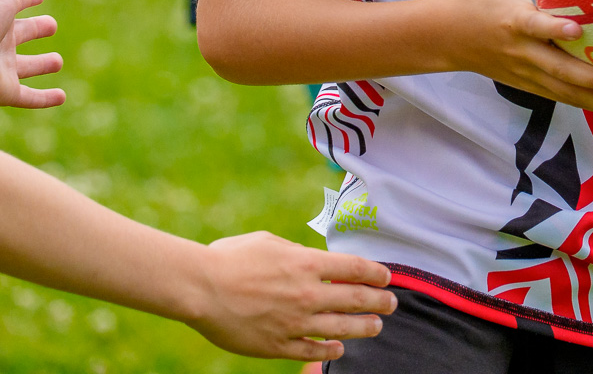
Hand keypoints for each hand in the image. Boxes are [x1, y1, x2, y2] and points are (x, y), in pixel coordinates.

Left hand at [0, 0, 65, 108]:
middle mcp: (1, 42)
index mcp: (0, 17)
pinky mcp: (7, 91)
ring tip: (57, 62)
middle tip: (50, 26)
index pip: (18, 5)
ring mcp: (4, 68)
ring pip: (27, 67)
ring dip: (41, 65)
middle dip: (36, 29)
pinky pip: (29, 97)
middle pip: (22, 34)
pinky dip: (45, 98)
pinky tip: (62, 98)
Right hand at [187, 232, 394, 360]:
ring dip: (364, 328)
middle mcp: (307, 294)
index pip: (355, 268)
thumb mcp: (270, 242)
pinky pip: (312, 350)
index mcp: (306, 263)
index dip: (376, 273)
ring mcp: (294, 323)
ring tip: (377, 327)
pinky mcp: (278, 345)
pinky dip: (330, 350)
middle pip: (356, 299)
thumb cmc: (230, 258)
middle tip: (392, 304)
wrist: (200, 288)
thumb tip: (312, 260)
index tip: (387, 277)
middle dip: (380, 301)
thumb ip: (297, 252)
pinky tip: (340, 349)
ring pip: (341, 328)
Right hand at [445, 0, 592, 117]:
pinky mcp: (531, 88)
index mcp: (515, 21)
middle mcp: (523, 52)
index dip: (554, 30)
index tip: (577, 31)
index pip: (536, 26)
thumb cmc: (482, 0)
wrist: (450, 38)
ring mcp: (527, 75)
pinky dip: (592, 107)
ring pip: (566, 93)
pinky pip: (564, 99)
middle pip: (559, 71)